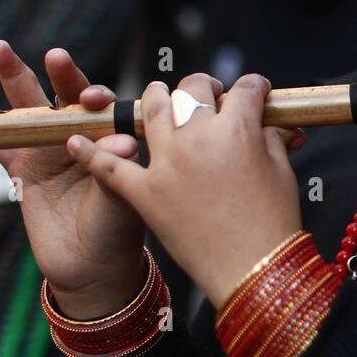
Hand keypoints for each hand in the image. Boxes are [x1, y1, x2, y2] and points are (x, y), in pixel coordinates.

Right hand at [0, 40, 148, 318]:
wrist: (91, 268)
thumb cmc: (118, 230)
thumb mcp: (121, 200)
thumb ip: (115, 169)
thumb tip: (123, 142)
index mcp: (111, 139)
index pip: (104, 108)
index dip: (97, 97)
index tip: (91, 98)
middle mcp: (81, 137)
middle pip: (67, 96)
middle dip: (60, 74)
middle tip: (55, 55)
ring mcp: (49, 150)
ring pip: (29, 108)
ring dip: (14, 79)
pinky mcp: (23, 169)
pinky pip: (0, 140)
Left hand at [65, 72, 307, 308]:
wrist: (252, 270)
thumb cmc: (274, 222)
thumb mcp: (282, 172)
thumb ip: (273, 139)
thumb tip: (269, 124)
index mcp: (237, 128)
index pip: (244, 90)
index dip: (254, 87)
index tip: (257, 92)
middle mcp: (196, 136)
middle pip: (191, 89)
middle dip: (203, 87)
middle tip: (208, 96)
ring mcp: (165, 163)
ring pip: (149, 110)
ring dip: (153, 98)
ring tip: (156, 97)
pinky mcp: (143, 192)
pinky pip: (108, 167)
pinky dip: (90, 153)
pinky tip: (74, 140)